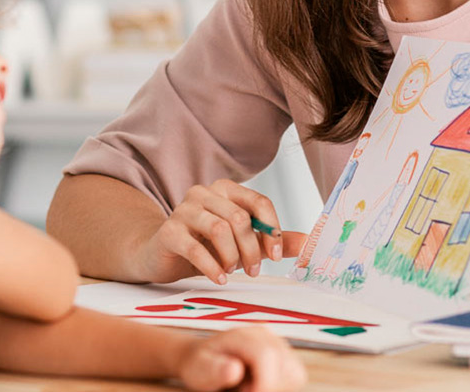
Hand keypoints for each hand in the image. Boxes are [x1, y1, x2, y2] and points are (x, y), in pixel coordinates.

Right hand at [133, 179, 306, 284]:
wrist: (162, 256)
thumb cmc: (206, 247)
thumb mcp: (243, 244)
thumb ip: (272, 241)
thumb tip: (308, 243)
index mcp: (225, 190)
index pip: (258, 201)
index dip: (272, 229)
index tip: (278, 255)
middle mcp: (203, 194)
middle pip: (239, 218)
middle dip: (252, 249)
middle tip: (254, 271)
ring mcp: (183, 210)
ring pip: (219, 229)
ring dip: (232, 257)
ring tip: (232, 271)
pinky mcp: (168, 231)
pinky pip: (195, 248)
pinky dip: (212, 267)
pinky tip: (219, 278)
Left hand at [177, 326, 306, 391]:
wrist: (204, 359)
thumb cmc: (201, 365)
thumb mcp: (199, 368)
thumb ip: (215, 369)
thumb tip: (234, 368)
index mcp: (242, 335)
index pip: (266, 355)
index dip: (262, 383)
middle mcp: (265, 335)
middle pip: (285, 366)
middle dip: (268, 386)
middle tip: (244, 389)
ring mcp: (278, 344)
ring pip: (295, 373)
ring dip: (277, 387)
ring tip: (251, 385)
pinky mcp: (285, 356)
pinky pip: (296, 376)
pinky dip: (281, 386)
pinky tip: (260, 384)